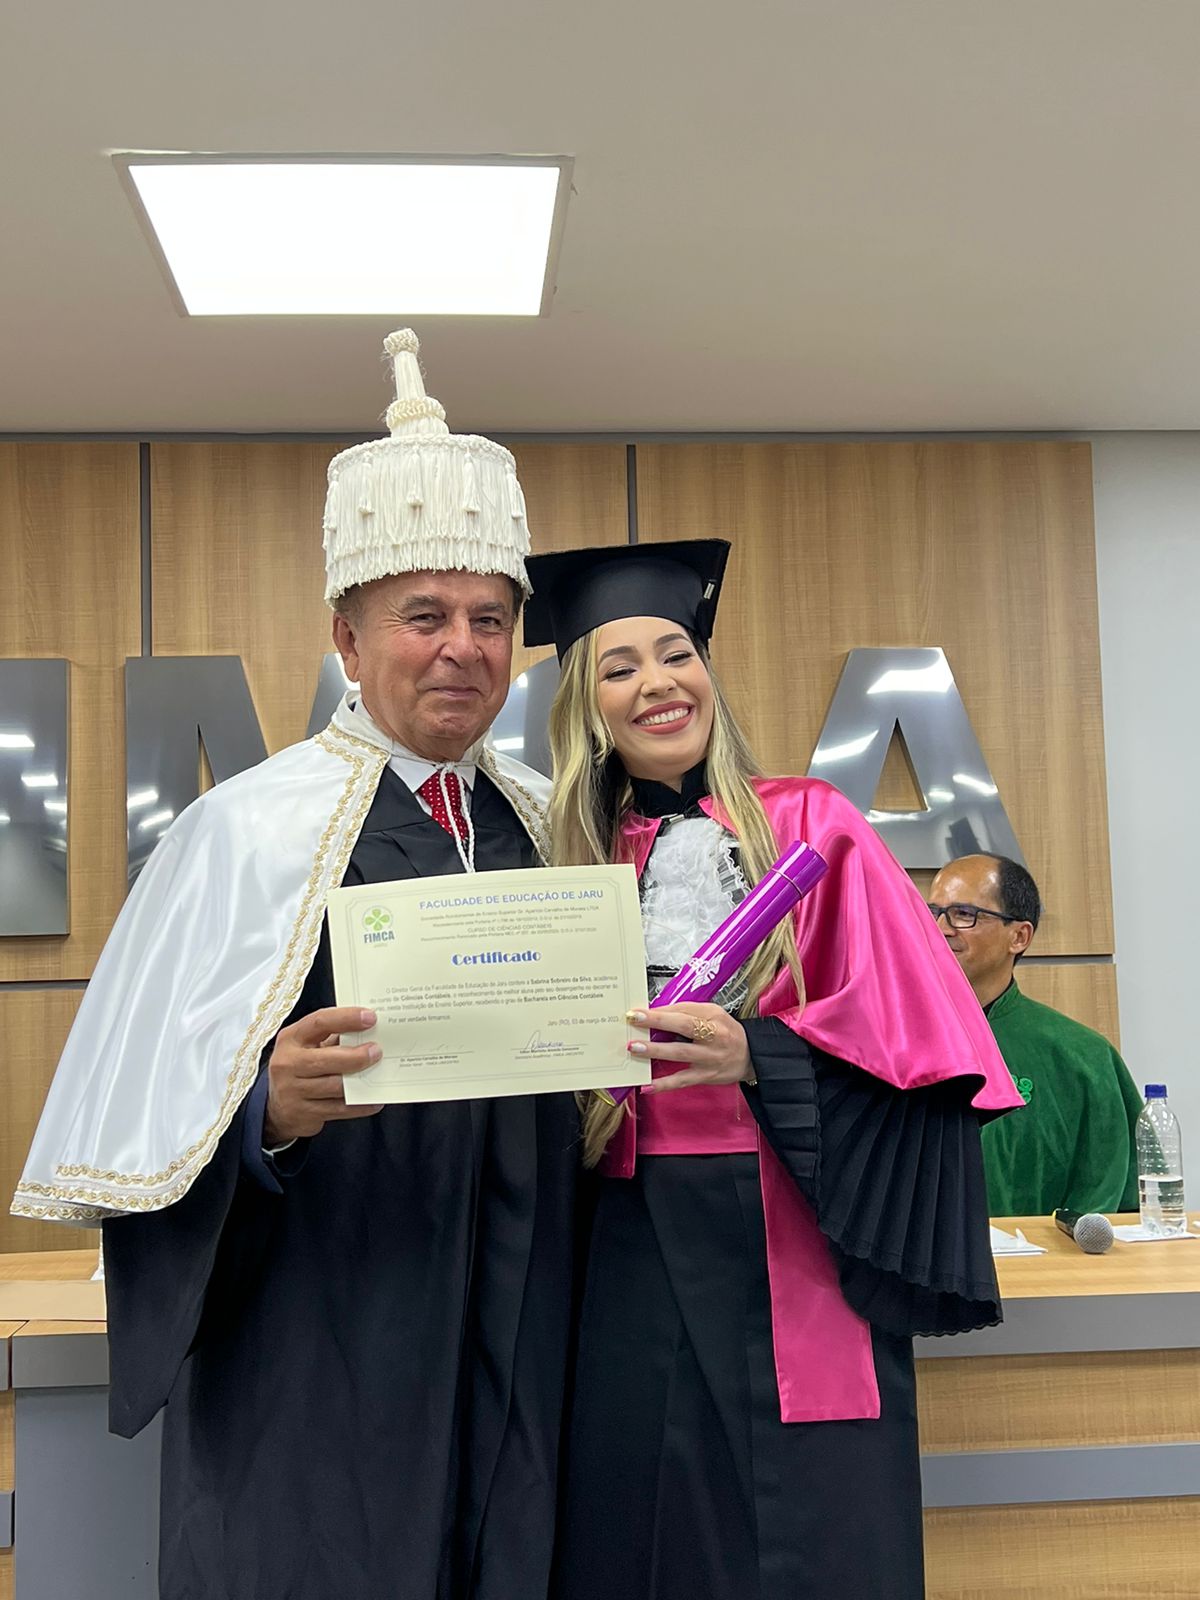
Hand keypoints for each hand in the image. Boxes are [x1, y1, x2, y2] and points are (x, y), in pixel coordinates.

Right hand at [264, 1007, 384, 1143]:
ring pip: (334, 1086)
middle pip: (326, 1059)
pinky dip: (360, 1105)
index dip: (346, 1018)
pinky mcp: (302, 1113)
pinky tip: (374, 1100)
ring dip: (360, 1081)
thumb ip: (334, 1037)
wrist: (276, 1107)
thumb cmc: (299, 1067)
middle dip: (356, 1055)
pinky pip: (338, 1109)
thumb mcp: (308, 1045)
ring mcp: (292, 1090)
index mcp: (291, 1038)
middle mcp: (288, 1063)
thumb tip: (370, 1031)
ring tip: (379, 1074)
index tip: (370, 1017)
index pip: (319, 1022)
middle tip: (377, 1051)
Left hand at [627, 1002, 752, 1093]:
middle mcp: (713, 1039)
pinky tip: (647, 1086)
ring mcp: (708, 1059)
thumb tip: (657, 1011)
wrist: (750, 1056)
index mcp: (714, 1020)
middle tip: (634, 1023)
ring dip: (656, 1051)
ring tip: (636, 1049)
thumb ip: (687, 1011)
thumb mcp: (713, 1013)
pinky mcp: (704, 1077)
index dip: (662, 1012)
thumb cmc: (728, 1032)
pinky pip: (682, 1081)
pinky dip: (664, 1085)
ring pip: (680, 1054)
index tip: (639, 1011)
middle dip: (657, 1024)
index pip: (686, 1012)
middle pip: (684, 1029)